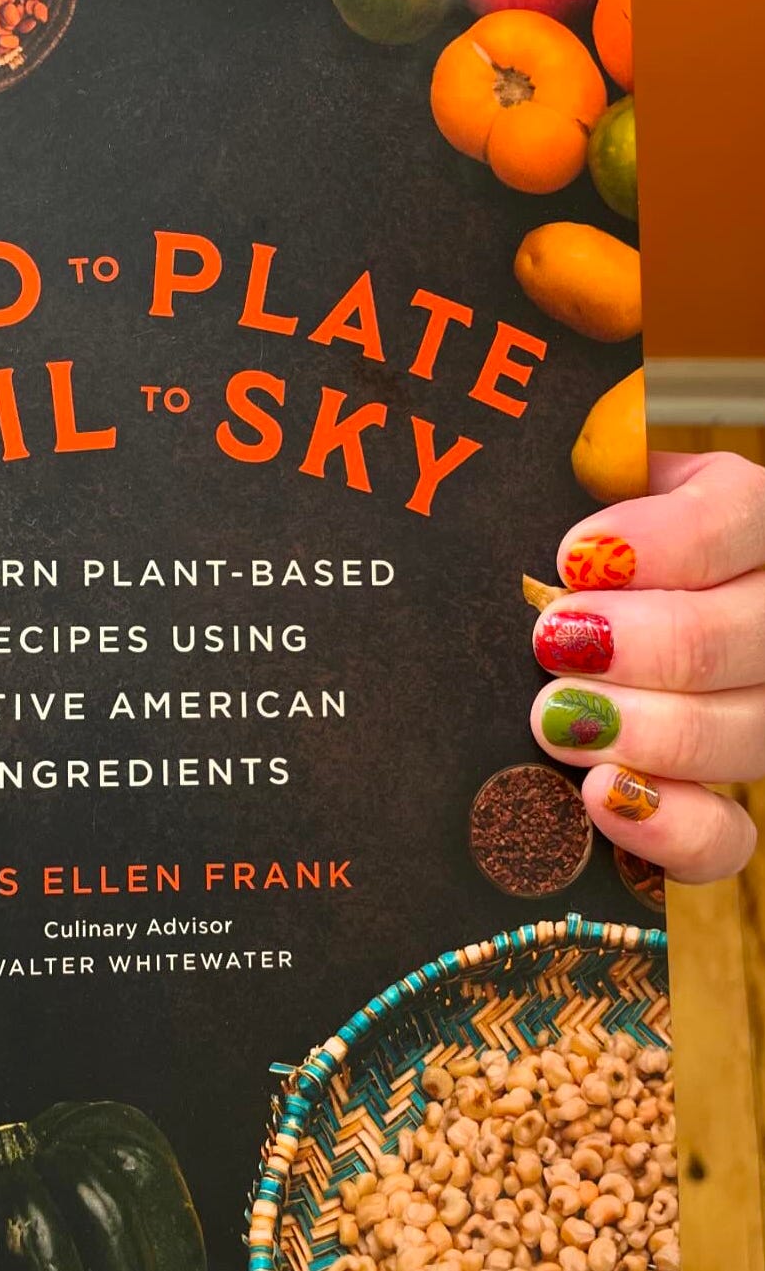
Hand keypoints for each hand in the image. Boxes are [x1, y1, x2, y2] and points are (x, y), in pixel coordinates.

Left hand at [530, 451, 763, 882]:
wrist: (600, 627)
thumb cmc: (585, 557)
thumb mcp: (595, 494)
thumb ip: (595, 475)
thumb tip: (584, 457)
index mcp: (752, 521)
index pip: (739, 517)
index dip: (657, 543)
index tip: (572, 555)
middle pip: (737, 636)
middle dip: (636, 643)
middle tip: (553, 641)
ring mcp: (764, 713)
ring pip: (745, 733)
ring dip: (640, 727)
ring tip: (555, 713)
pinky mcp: (737, 803)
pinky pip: (733, 839)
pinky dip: (670, 826)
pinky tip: (604, 795)